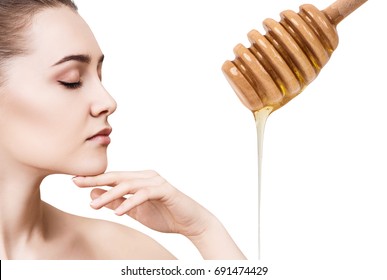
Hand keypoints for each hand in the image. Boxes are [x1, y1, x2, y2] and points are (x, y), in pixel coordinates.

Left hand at [72, 170, 211, 236]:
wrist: (190, 222)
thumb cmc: (164, 215)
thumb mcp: (135, 211)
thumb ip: (116, 201)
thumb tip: (94, 194)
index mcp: (140, 179)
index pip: (114, 178)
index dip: (94, 179)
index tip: (75, 181)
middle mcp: (147, 176)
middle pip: (118, 176)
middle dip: (96, 180)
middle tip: (76, 183)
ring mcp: (156, 182)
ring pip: (129, 184)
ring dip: (110, 195)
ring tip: (94, 205)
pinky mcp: (165, 190)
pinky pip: (144, 195)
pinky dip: (130, 203)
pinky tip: (118, 212)